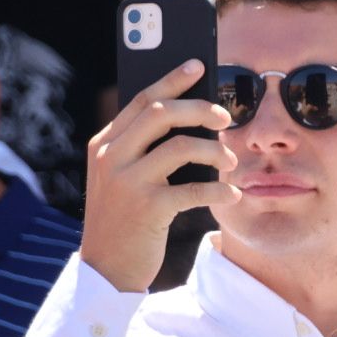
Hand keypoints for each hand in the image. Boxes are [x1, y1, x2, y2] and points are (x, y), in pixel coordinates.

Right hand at [80, 61, 239, 292]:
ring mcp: (127, 182)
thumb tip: (192, 119)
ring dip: (215, 151)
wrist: (106, 270)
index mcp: (104, 144)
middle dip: (200, 108)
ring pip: (181, 146)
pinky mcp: (147, 209)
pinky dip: (218, 191)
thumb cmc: (123, 220)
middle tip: (225, 118)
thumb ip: (142, 149)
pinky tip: (231, 195)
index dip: (172, 79)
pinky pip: (194, 189)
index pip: (141, 99)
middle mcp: (111, 157)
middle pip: (162, 112)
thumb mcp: (121, 178)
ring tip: (230, 162)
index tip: (198, 65)